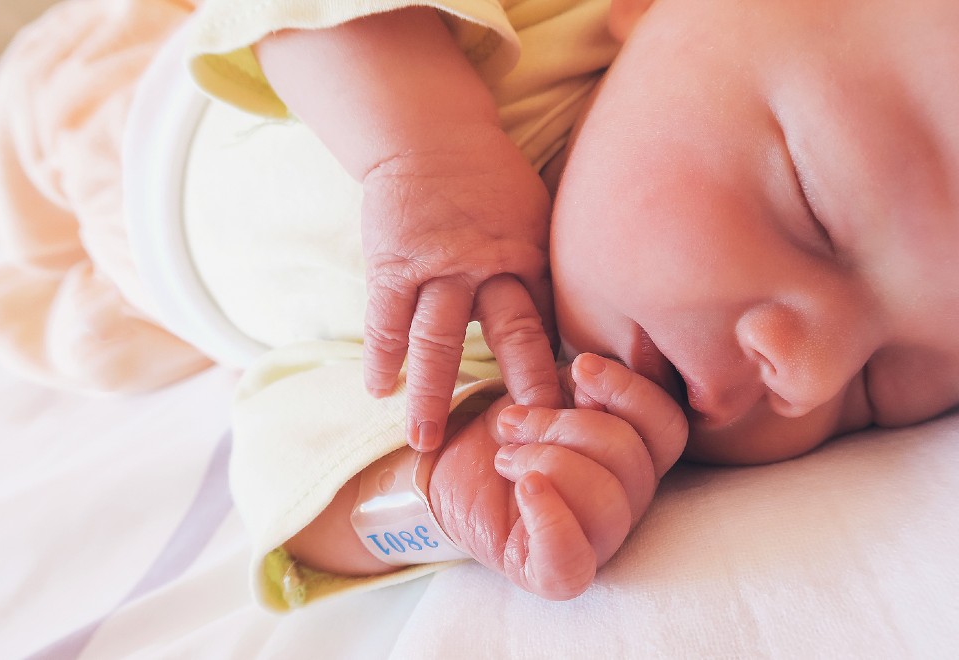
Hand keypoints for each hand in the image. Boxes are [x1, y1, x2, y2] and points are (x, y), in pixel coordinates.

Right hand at [360, 124, 557, 450]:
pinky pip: (385, 319)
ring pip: (436, 339)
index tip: (579, 417)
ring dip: (431, 394)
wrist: (431, 135)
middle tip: (533, 439)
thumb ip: (549, 275)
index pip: (554, 324)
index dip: (567, 370)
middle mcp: (490, 266)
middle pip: (513, 335)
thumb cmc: (492, 181)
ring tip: (425, 442)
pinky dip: (381, 356)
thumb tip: (581, 330)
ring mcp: (437, 267)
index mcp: (532, 257)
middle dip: (525, 388)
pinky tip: (378, 390)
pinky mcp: (393, 264)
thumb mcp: (538, 219)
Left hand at [429, 354, 687, 598]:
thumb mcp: (547, 389)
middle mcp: (627, 502)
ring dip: (546, 463)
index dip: (632, 393)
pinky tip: (525, 489)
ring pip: (608, 504)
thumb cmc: (505, 431)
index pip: (668, 428)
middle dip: (564, 427)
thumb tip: (594, 374)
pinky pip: (570, 559)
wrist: (445, 466)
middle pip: (632, 461)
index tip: (582, 366)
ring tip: (505, 457)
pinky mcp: (554, 574)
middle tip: (513, 421)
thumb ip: (583, 386)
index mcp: (635, 454)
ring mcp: (596, 543)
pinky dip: (549, 519)